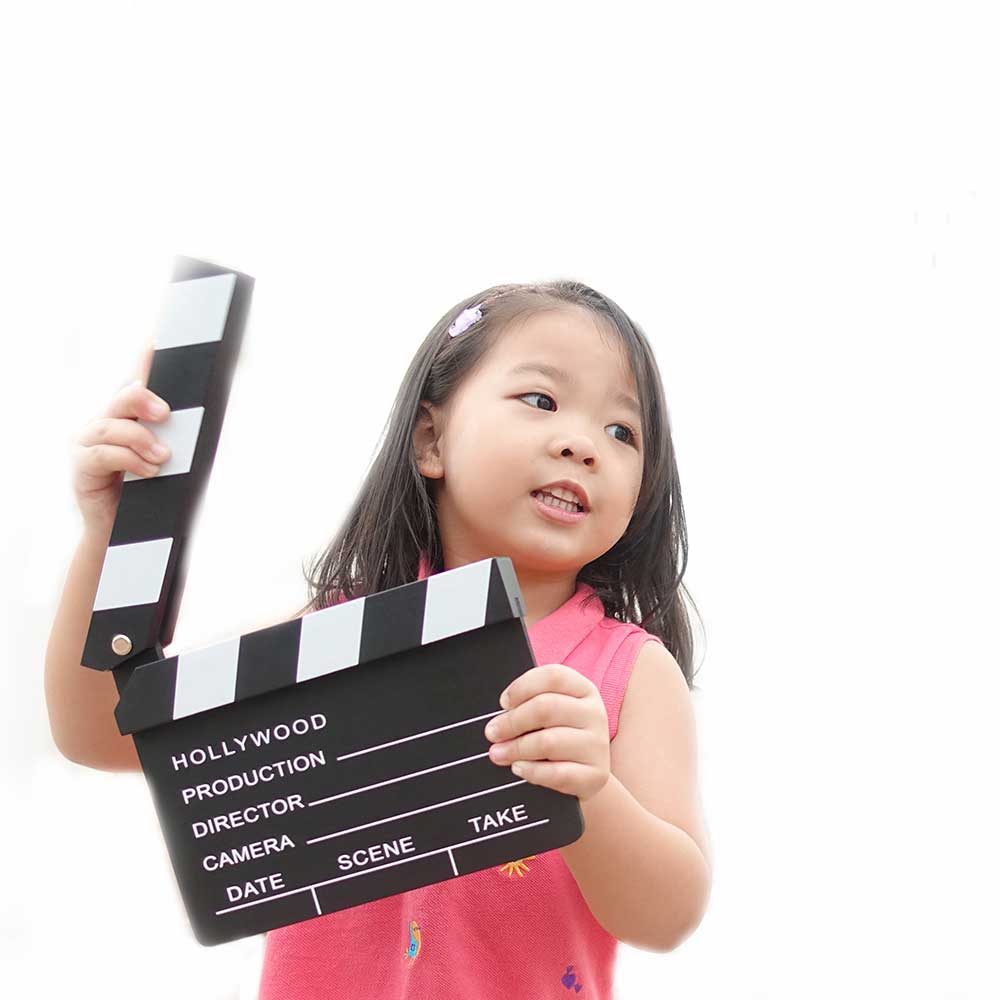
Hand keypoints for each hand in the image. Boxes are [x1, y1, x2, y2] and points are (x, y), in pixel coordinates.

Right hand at [71, 339, 171, 534]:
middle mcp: (104, 423)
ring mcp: (87, 442)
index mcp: (127, 418)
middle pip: (122, 398)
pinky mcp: (81, 465)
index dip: (144, 360)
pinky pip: (104, 454)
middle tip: (165, 414)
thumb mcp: (167, 461)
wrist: (124, 534)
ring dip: (141, 440)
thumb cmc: (150, 494)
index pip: (136, 382)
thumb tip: (208, 422)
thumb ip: (175, 439)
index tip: (158, 338)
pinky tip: (148, 470)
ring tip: (161, 458)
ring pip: (112, 426)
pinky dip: (130, 459)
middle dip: (144, 400)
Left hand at [483, 663, 610, 802]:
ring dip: (516, 748)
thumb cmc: (560, 736)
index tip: (503, 703)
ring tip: (498, 753)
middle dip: (512, 721)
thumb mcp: (552, 713)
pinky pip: (557, 773)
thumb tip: (499, 721)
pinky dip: (531, 771)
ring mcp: (597, 745)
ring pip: (549, 742)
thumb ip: (529, 707)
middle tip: (492, 733)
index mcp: (584, 689)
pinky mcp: (595, 775)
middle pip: (546, 707)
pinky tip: (518, 768)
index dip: (522, 687)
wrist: (587, 774)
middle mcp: (594, 713)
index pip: (553, 676)